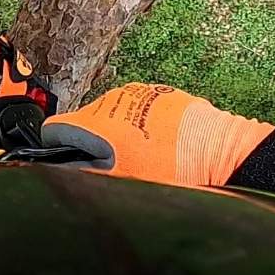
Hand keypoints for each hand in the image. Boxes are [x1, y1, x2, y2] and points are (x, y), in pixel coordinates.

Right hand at [40, 83, 274, 187]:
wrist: (221, 151)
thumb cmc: (174, 169)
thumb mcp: (121, 181)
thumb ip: (83, 174)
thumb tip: (60, 171)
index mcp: (96, 122)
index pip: (53, 129)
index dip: (53, 149)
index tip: (61, 162)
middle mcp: (112, 100)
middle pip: (82, 121)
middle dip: (89, 143)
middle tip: (109, 168)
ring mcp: (137, 93)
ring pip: (111, 114)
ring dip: (115, 134)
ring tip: (139, 158)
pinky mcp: (159, 93)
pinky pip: (138, 109)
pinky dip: (139, 125)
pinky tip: (157, 145)